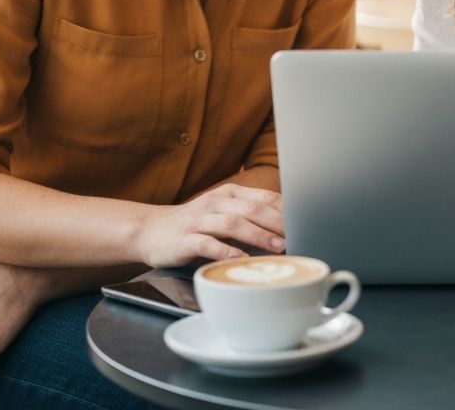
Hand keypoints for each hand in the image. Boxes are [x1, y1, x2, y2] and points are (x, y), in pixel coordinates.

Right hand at [132, 184, 283, 266]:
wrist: (150, 230)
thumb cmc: (195, 225)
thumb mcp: (223, 213)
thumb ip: (249, 217)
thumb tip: (287, 230)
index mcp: (230, 194)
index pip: (264, 197)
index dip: (285, 210)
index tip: (304, 223)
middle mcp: (216, 202)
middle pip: (253, 208)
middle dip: (278, 223)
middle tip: (297, 237)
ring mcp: (199, 219)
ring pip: (233, 223)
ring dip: (259, 235)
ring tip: (278, 248)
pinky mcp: (185, 239)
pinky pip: (208, 244)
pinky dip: (226, 252)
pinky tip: (240, 260)